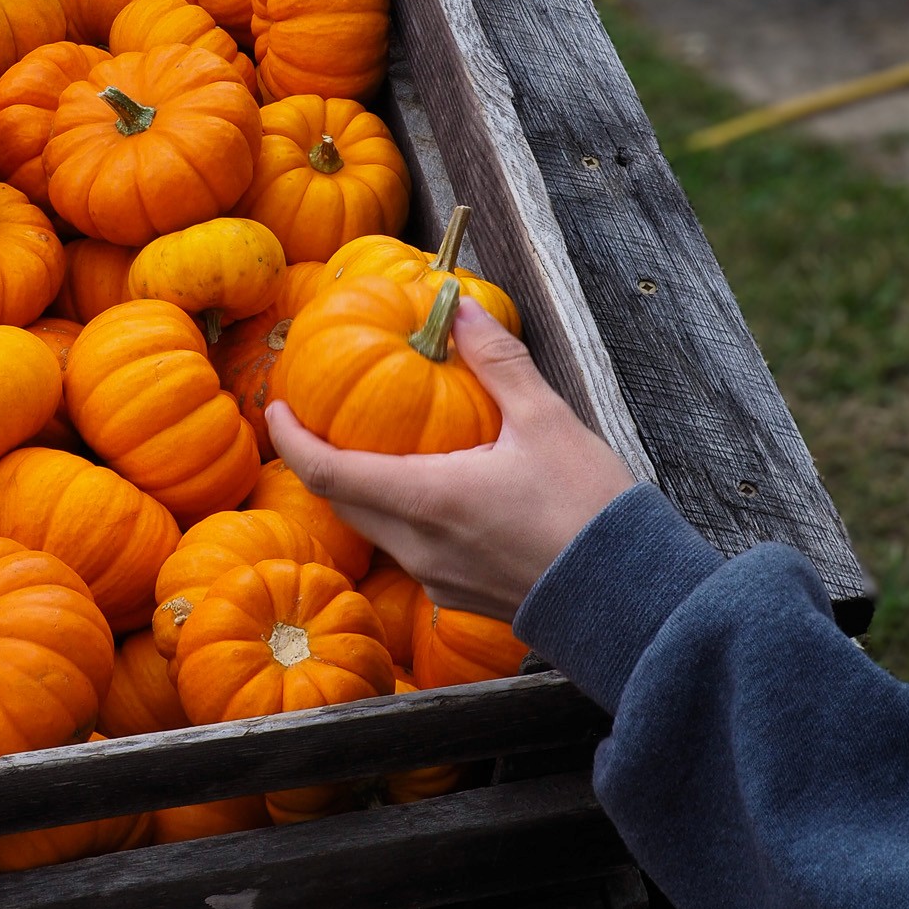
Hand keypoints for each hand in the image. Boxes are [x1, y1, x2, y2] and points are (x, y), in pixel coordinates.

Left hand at [265, 296, 636, 620]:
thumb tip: (459, 309)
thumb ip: (496, 362)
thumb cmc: (589, 508)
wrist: (631, 600)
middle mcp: (418, 547)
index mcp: (427, 500)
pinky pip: (409, 550)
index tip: (277, 407)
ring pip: (375, 528)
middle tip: (314, 418)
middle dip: (320, 460)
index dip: (292, 439)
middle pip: (343, 501)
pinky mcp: (458, 597)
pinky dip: (399, 513)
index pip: (327, 472)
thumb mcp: (545, 420)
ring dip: (361, 487)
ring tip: (368, 445)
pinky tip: (426, 487)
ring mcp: (435, 580)